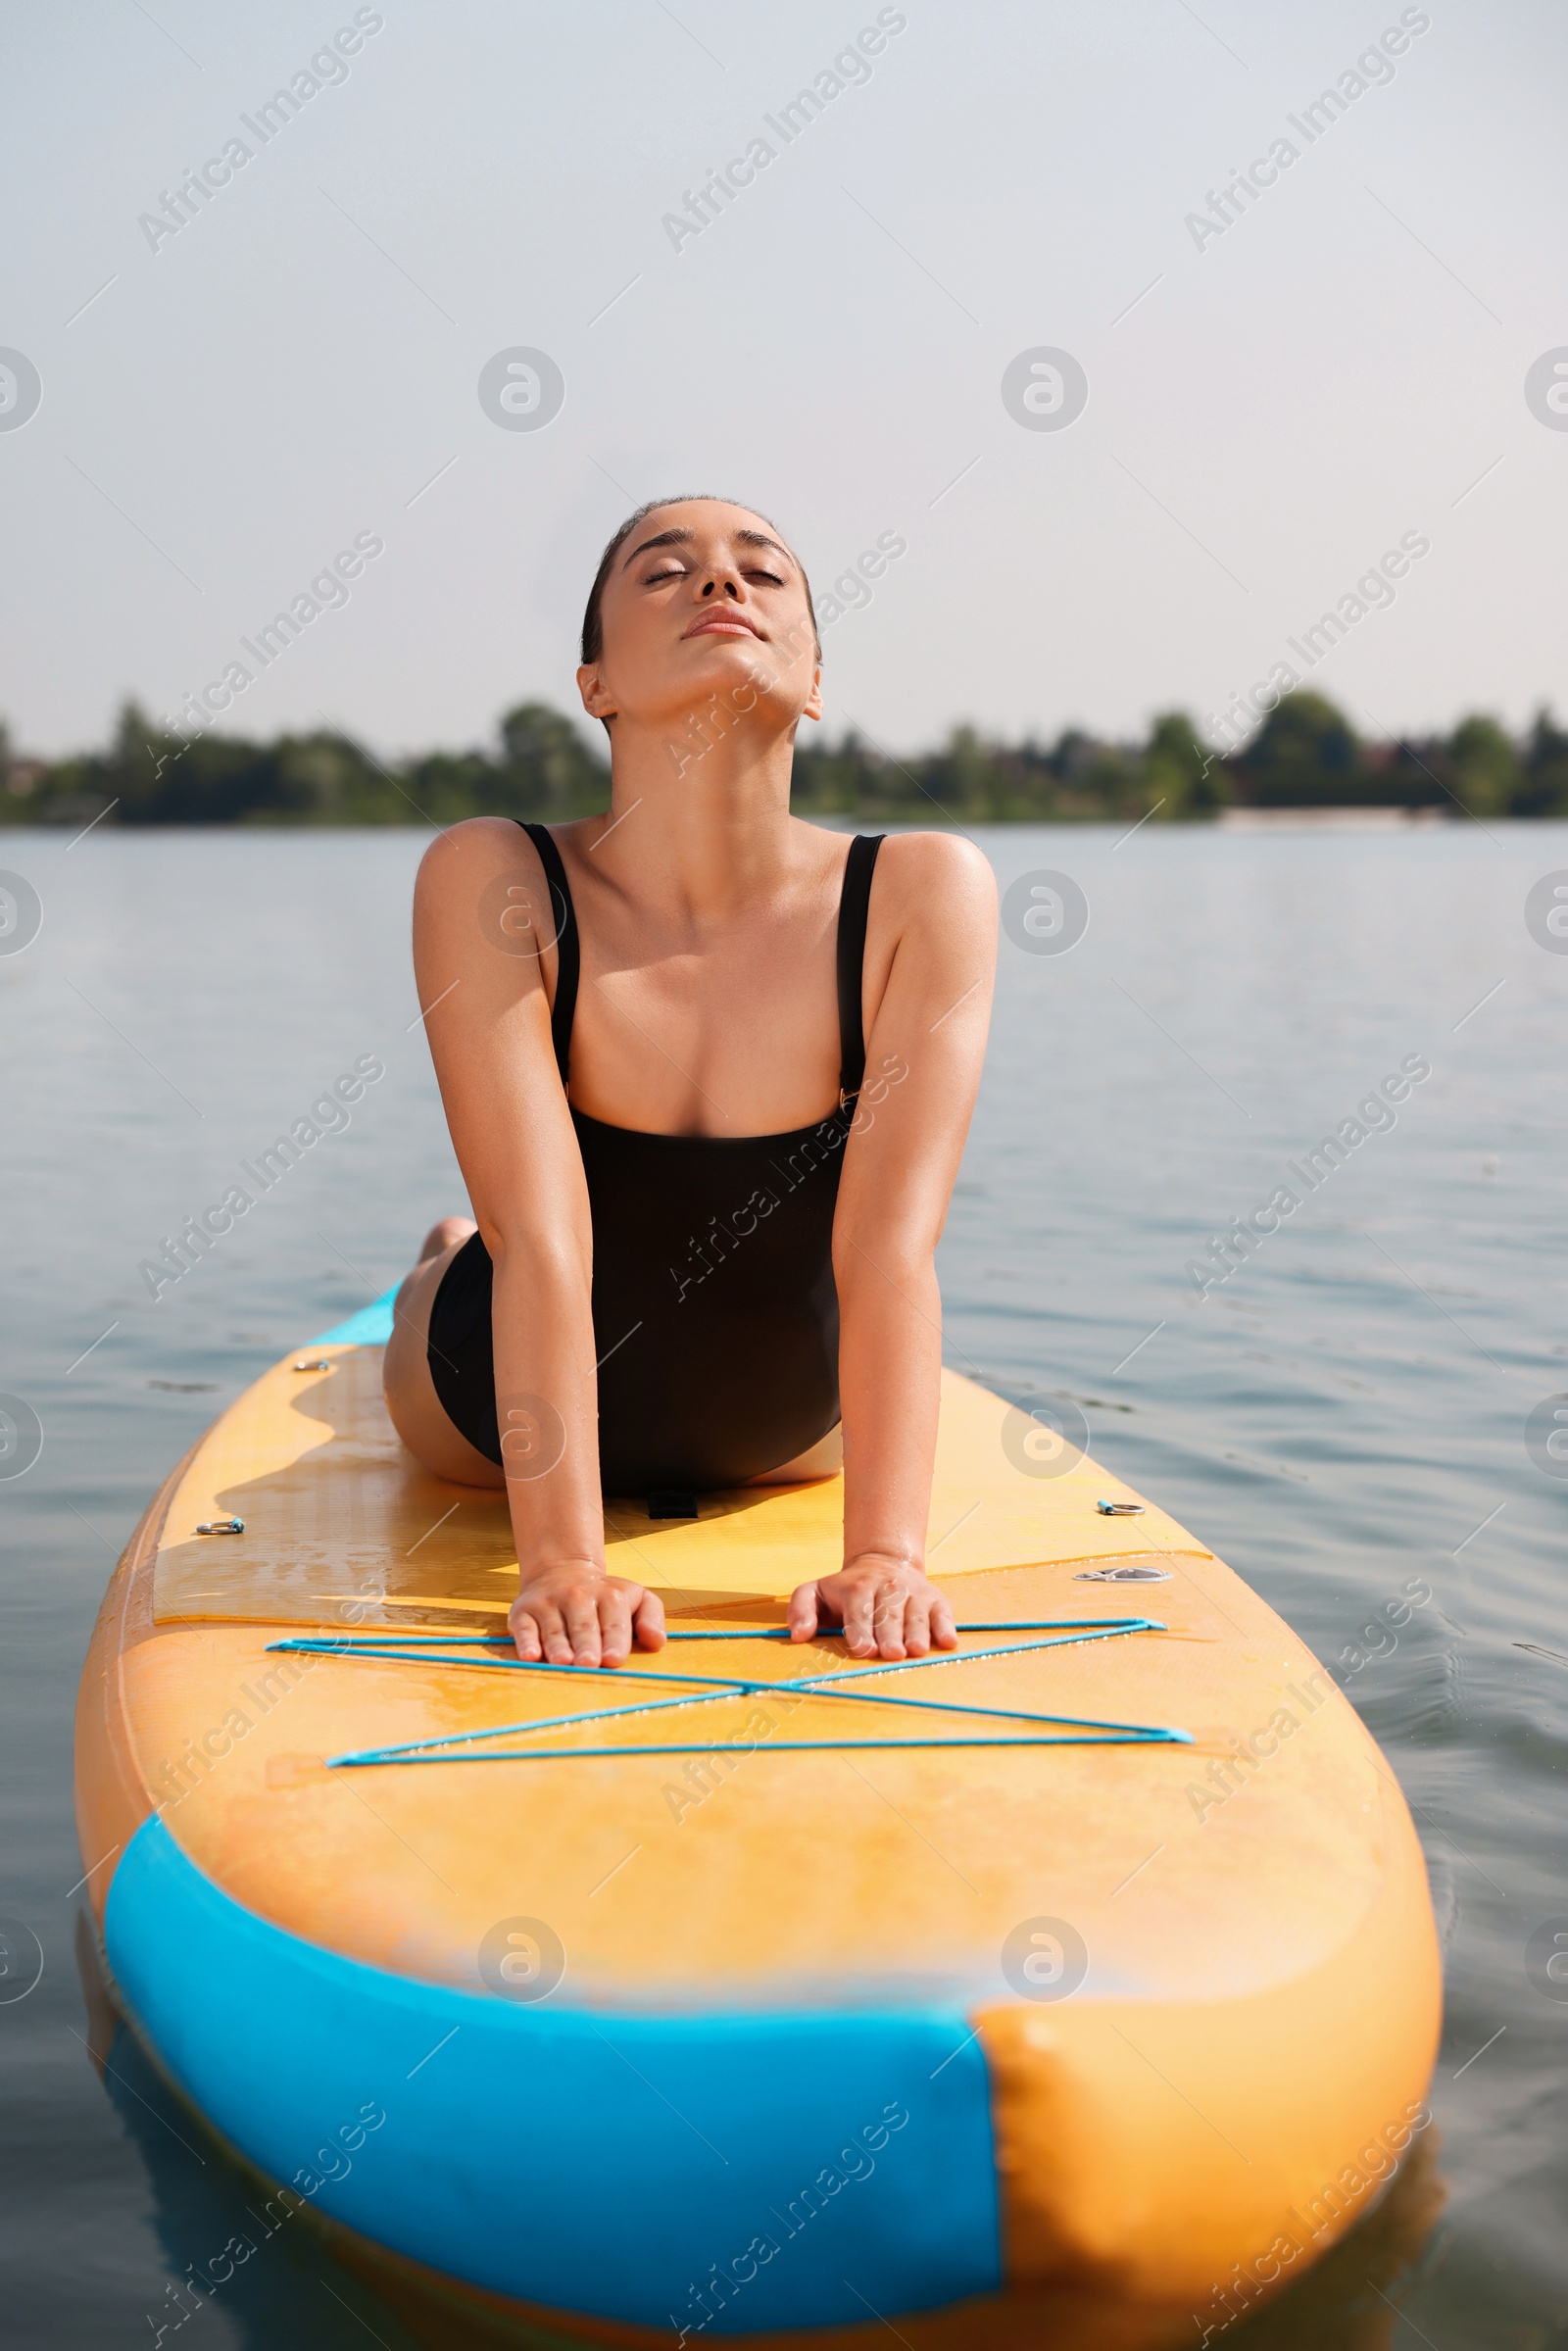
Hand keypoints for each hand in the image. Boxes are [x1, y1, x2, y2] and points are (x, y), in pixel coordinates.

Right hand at [509, 1563, 665, 1667]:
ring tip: (563, 1662)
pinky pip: (524, 1628)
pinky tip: (530, 1656)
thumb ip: (651, 1617)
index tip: (614, 1659)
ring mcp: (549, 1603)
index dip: (614, 1641)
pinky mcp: (524, 1612)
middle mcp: (578, 1597)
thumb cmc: (605, 1597)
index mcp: (610, 1597)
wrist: (561, 1571)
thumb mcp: (635, 1598)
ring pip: (554, 1629)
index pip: (614, 1622)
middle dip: (586, 1645)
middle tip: (589, 1664)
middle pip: (583, 1626)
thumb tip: (657, 1642)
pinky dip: (525, 1642)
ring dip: (558, 1646)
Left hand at [788, 1555, 956, 1660]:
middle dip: (890, 1635)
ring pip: (915, 1614)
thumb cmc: (845, 1590)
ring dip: (917, 1632)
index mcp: (856, 1588)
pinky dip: (946, 1626)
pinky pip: (943, 1612)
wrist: (883, 1562)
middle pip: (888, 1615)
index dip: (861, 1631)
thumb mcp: (815, 1591)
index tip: (864, 1650)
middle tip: (892, 1654)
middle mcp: (887, 1588)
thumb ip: (801, 1609)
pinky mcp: (934, 1598)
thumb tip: (798, 1635)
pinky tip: (947, 1642)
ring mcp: (913, 1593)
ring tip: (917, 1651)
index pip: (858, 1611)